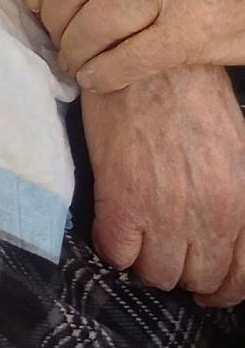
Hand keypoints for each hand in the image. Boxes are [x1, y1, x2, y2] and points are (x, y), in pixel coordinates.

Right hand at [81, 64, 244, 306]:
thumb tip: (223, 233)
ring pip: (156, 275)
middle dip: (181, 268)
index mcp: (242, 200)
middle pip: (196, 279)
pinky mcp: (121, 205)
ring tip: (138, 228)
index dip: (222, 287)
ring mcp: (166, 215)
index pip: (241, 277)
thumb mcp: (233, 147)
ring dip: (146, 258)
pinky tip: (114, 218)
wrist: (143, 60)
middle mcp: (211, 216)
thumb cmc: (189, 92)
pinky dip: (114, 244)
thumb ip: (233, 196)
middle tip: (165, 244)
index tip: (206, 282)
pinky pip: (117, 256)